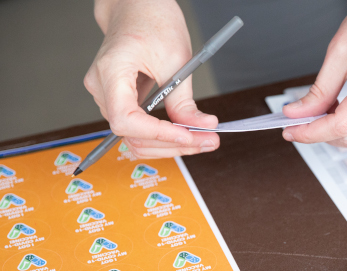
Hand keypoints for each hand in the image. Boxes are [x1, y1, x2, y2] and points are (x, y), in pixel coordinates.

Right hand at [84, 0, 218, 158]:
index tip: (187, 136)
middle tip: (207, 141)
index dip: (157, 133)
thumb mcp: (177, 59)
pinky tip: (187, 133)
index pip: (125, 119)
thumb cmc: (153, 22)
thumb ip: (184, 100)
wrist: (138, 8)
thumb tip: (202, 127)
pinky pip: (138, 128)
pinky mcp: (119, 100)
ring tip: (202, 140)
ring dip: (169, 145)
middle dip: (172, 144)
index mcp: (111, 72)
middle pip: (131, 135)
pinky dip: (163, 135)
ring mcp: (107, 96)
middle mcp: (101, 88)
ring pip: (135, 137)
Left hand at [282, 0, 346, 148]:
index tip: (292, 130)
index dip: (313, 132)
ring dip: (337, 132)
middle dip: (322, 135)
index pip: (343, 124)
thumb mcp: (339, 52)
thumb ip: (319, 90)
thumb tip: (297, 113)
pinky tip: (339, 110)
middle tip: (300, 123)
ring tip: (321, 112)